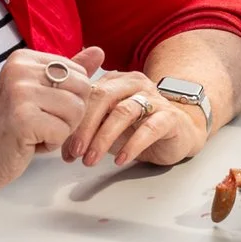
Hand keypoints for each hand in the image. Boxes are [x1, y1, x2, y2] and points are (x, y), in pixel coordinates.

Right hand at [0, 46, 101, 201]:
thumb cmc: (12, 127)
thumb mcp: (39, 94)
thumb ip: (68, 73)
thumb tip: (99, 51)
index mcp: (23, 58)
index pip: (79, 73)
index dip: (70, 99)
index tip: (41, 108)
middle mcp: (19, 69)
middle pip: (83, 89)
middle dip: (70, 115)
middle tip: (41, 123)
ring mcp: (19, 92)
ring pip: (76, 111)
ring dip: (62, 130)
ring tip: (35, 132)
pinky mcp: (22, 118)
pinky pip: (63, 132)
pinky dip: (52, 144)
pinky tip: (29, 143)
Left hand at [63, 70, 211, 168]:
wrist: (179, 133)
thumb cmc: (140, 128)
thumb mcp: (108, 128)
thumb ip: (86, 132)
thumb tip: (64, 150)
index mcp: (114, 81)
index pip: (87, 94)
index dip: (72, 120)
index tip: (62, 147)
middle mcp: (133, 84)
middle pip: (103, 97)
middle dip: (85, 127)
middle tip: (75, 152)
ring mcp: (154, 98)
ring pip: (124, 111)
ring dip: (104, 138)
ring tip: (91, 160)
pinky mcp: (170, 116)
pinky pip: (149, 128)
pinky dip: (132, 145)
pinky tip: (121, 160)